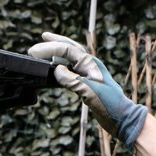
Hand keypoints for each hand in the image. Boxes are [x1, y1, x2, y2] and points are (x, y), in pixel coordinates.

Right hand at [28, 32, 147, 147]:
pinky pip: (73, 71)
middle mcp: (90, 66)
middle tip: (43, 36)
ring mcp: (90, 75)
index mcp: (91, 64)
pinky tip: (57, 70)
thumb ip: (73, 80)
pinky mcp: (89, 85)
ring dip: (59, 53)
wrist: (122, 118)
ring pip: (72, 59)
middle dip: (56, 42)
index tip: (33, 52)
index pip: (67, 50)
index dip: (49, 49)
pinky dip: (63, 68)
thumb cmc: (110, 105)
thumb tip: (56, 70)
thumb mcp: (89, 92)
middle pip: (71, 48)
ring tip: (46, 52)